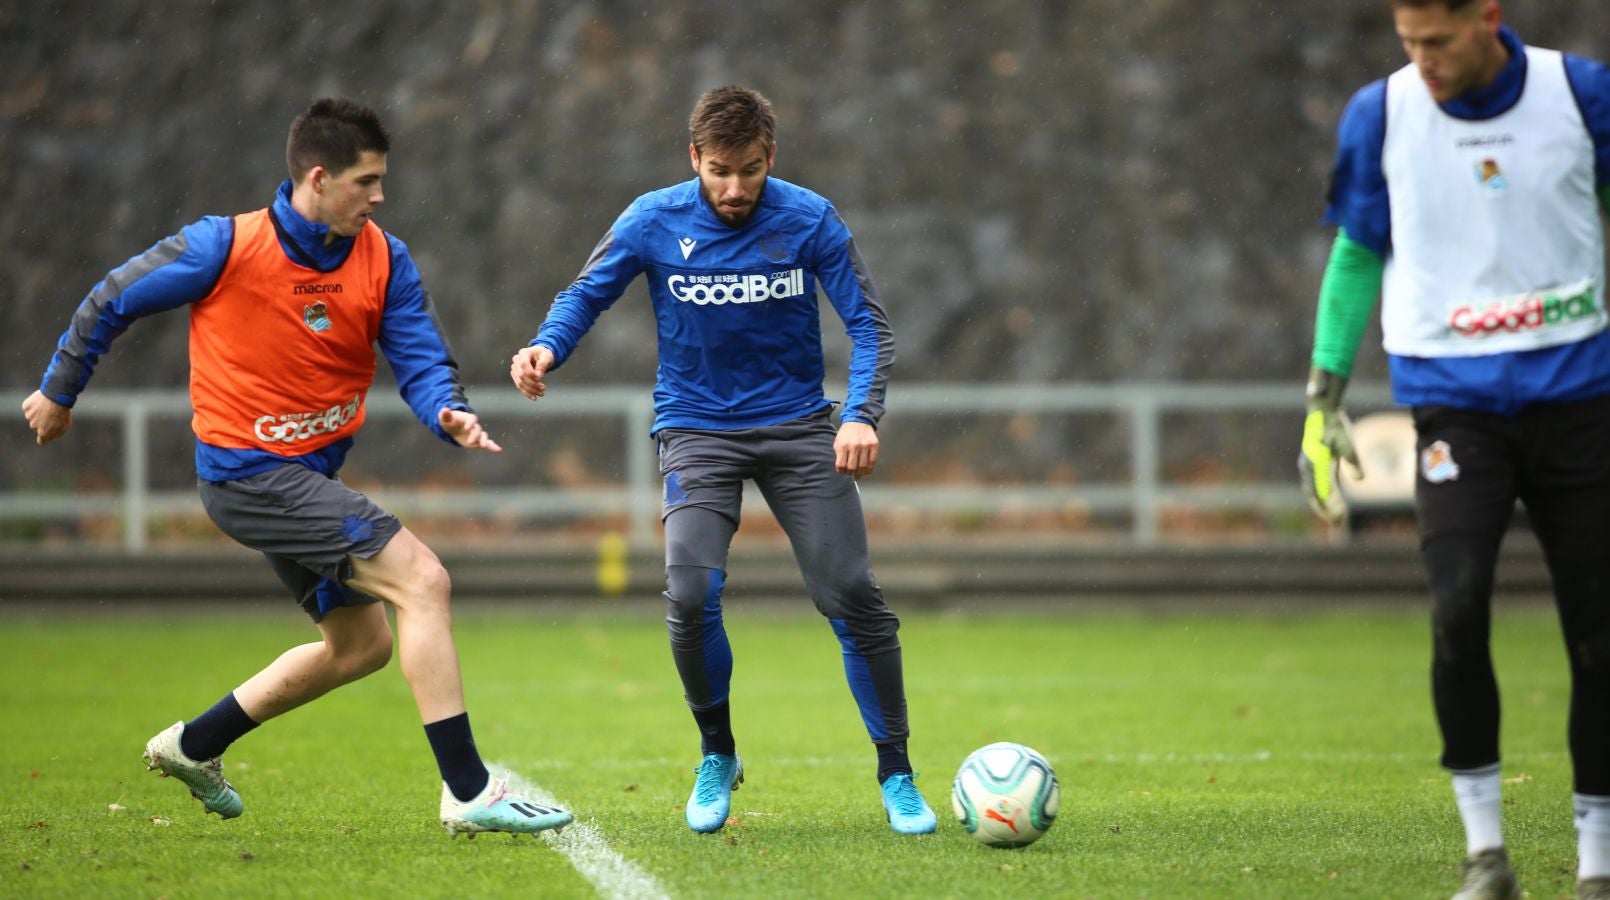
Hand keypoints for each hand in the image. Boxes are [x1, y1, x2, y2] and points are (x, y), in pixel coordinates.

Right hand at [22, 390, 71, 445]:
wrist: (57, 397)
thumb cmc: (63, 412)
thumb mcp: (65, 426)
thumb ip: (56, 434)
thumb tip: (49, 437)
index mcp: (43, 433)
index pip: (41, 441)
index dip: (44, 438)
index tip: (46, 435)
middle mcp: (34, 426)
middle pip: (37, 427)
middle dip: (43, 422)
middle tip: (52, 414)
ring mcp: (29, 416)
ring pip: (32, 417)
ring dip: (38, 413)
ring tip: (48, 406)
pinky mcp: (26, 407)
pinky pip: (29, 408)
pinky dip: (34, 405)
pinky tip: (41, 401)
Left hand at [439, 408, 501, 452]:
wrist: (454, 427)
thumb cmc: (450, 421)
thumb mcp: (445, 418)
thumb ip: (445, 414)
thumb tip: (445, 409)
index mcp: (467, 418)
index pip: (472, 418)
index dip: (470, 423)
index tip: (466, 428)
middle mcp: (474, 426)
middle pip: (477, 429)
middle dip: (474, 436)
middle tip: (470, 442)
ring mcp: (477, 434)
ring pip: (483, 436)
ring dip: (484, 441)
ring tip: (484, 446)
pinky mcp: (478, 441)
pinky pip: (487, 443)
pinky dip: (493, 446)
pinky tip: (498, 450)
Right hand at [510, 345, 554, 399]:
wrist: (540, 356)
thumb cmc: (544, 355)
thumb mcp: (547, 357)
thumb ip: (542, 365)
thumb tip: (538, 376)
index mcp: (524, 353)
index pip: (523, 364)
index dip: (530, 373)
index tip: (539, 379)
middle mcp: (517, 360)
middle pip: (521, 375)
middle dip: (532, 384)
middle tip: (543, 388)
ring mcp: (515, 368)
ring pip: (519, 382)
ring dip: (530, 390)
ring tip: (541, 393)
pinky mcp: (516, 376)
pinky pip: (519, 386)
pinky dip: (526, 392)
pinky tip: (534, 396)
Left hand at [835, 420, 878, 478]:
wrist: (858, 420)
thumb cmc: (846, 432)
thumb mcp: (838, 442)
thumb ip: (839, 455)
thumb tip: (842, 469)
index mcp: (842, 445)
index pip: (841, 465)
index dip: (842, 471)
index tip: (843, 471)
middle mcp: (854, 446)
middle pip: (852, 468)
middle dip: (851, 473)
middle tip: (852, 474)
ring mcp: (865, 446)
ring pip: (863, 466)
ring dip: (860, 473)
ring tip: (859, 473)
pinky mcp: (874, 445)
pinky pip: (872, 461)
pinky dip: (869, 469)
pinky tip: (867, 471)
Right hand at [1297, 369, 1361, 524]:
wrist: (1322, 411)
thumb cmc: (1334, 425)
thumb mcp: (1346, 440)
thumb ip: (1352, 460)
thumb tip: (1359, 478)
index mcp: (1315, 462)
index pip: (1323, 489)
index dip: (1332, 505)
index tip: (1341, 517)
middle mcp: (1308, 466)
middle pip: (1315, 494)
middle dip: (1326, 510)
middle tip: (1339, 523)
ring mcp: (1308, 466)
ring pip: (1314, 492)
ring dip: (1323, 506)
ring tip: (1335, 518)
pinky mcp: (1312, 465)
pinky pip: (1315, 486)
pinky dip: (1322, 497)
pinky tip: (1331, 504)